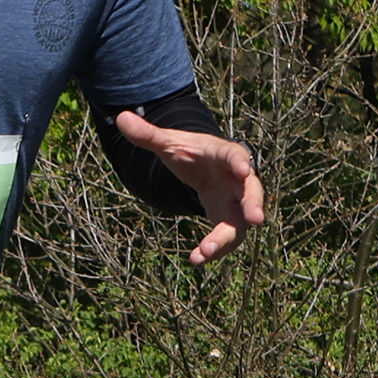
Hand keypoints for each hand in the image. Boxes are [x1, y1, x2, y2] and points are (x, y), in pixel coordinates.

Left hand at [116, 113, 266, 265]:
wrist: (204, 167)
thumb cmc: (191, 152)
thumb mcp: (169, 143)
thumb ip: (149, 135)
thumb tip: (121, 118)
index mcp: (226, 155)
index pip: (236, 156)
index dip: (240, 163)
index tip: (244, 170)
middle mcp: (239, 180)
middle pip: (251, 193)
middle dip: (253, 206)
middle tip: (256, 220)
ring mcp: (238, 203)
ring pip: (239, 223)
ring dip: (225, 239)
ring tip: (204, 253)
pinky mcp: (231, 221)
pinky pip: (227, 238)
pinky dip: (215, 250)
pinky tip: (196, 260)